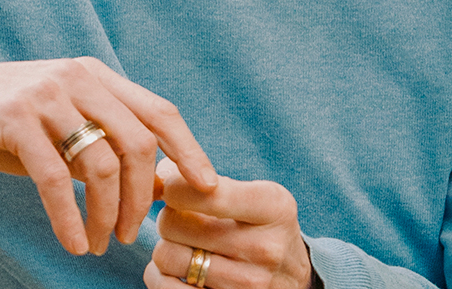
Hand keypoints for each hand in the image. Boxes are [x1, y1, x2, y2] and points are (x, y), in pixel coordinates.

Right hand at [0, 58, 216, 255]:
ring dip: (107, 214)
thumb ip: (106, 144)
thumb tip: (158, 185)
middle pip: (137, 143)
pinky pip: (55, 180)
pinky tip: (72, 241)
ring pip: (100, 164)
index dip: (189, 151)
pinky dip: (68, 218)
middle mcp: (77, 78)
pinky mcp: (14, 120)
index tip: (207, 189)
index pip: (161, 111)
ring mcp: (46, 96)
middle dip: (142, 198)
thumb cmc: (7, 122)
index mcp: (97, 76)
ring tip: (99, 241)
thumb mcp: (63, 124)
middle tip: (132, 233)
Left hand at [145, 158, 312, 288]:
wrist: (293, 277)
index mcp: (273, 207)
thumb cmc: (261, 226)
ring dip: (164, 249)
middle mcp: (264, 248)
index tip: (174, 191)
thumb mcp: (253, 195)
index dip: (175, 188)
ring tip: (181, 246)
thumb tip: (159, 173)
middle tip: (180, 222)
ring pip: (166, 257)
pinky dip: (159, 277)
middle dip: (167, 218)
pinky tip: (175, 271)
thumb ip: (207, 179)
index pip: (206, 192)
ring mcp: (248, 284)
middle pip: (173, 224)